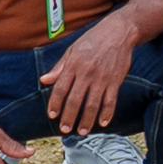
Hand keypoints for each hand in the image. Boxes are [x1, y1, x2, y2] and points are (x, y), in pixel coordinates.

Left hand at [44, 18, 138, 137]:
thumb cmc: (93, 40)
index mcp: (74, 65)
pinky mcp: (116, 80)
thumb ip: (59, 67)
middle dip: (69, 117)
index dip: (55, 103)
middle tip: (65, 130)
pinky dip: (107, 113)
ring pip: (93, 104)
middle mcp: (87, 73)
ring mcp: (102, 78)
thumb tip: (44, 80)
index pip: (60, 88)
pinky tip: (103, 123)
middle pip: (75, 100)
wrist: (119, 32)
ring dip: (87, 120)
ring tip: (82, 132)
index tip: (52, 115)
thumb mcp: (72, 50)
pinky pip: (110, 100)